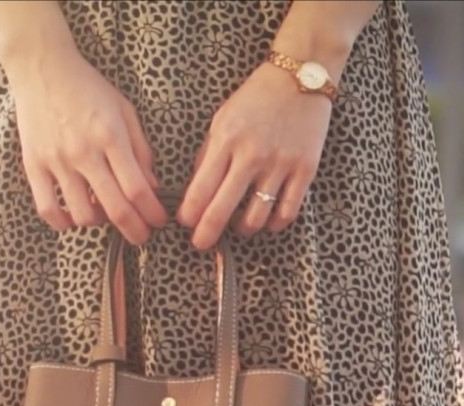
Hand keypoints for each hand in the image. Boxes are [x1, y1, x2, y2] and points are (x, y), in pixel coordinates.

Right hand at [9, 49, 167, 244]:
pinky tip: (73, 217)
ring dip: (99, 223)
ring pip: (82, 215)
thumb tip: (152, 188)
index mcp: (110, 136)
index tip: (159, 221)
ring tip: (104, 214)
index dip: (152, 213)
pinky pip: (47, 209)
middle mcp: (84, 152)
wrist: (42, 68)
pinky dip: (63, 222)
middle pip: (115, 209)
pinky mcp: (33, 165)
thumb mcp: (124, 111)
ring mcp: (56, 161)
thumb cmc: (88, 89)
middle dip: (135, 230)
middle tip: (142, 236)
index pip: (137, 189)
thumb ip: (140, 150)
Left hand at [176, 62, 332, 249]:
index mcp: (226, 141)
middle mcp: (252, 155)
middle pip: (222, 210)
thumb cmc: (256, 99)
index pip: (200, 190)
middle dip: (206, 234)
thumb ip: (208, 155)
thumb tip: (195, 192)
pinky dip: (274, 224)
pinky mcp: (305, 170)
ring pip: (255, 218)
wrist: (301, 76)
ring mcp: (280, 164)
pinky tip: (267, 222)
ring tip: (239, 226)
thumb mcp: (222, 120)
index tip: (185, 224)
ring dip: (242, 229)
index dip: (189, 214)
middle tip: (201, 244)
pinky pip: (287, 212)